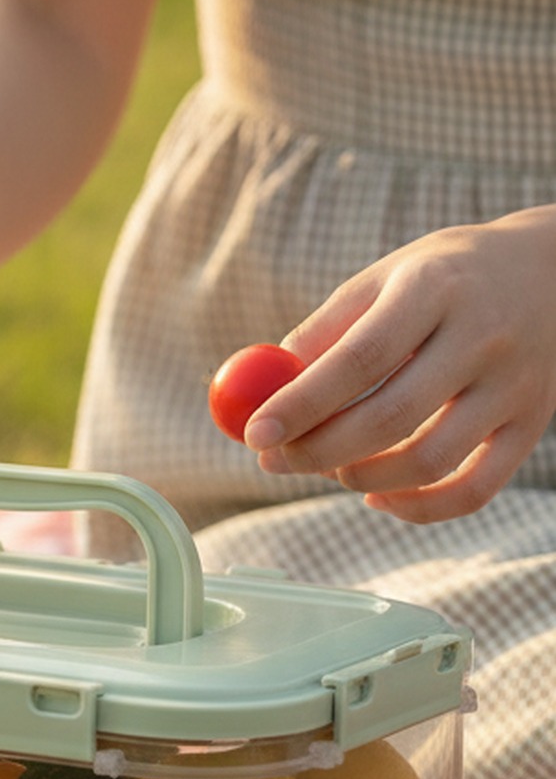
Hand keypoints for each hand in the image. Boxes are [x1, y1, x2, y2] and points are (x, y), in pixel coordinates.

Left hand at [242, 206, 555, 521]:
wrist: (554, 271)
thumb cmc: (445, 276)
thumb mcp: (383, 277)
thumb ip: (324, 330)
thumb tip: (258, 388)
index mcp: (435, 290)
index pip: (361, 359)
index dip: (301, 404)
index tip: (252, 434)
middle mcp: (483, 337)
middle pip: (392, 417)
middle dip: (317, 451)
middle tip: (272, 461)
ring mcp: (516, 386)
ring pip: (430, 461)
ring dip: (359, 478)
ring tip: (322, 468)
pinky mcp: (533, 424)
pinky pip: (474, 489)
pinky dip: (417, 507)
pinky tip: (375, 495)